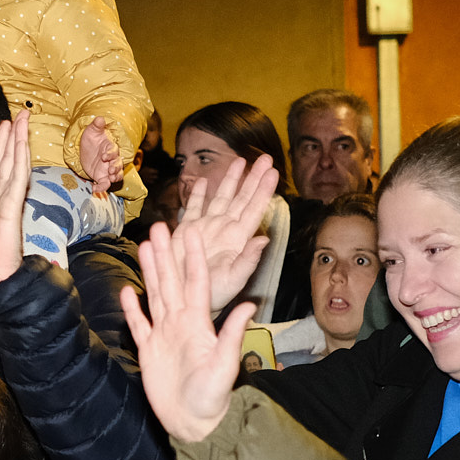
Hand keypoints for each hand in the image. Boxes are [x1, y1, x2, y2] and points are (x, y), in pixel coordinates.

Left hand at [0, 110, 31, 289]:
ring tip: (22, 119)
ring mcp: (9, 200)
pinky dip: (19, 160)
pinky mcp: (12, 207)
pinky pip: (17, 178)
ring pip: (15, 163)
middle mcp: (3, 196)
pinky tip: (22, 144)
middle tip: (19, 114)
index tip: (1, 129)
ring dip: (18, 140)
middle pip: (8, 159)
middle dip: (12, 136)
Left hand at [79, 117, 123, 196]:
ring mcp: (108, 169)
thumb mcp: (91, 131)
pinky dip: (101, 188)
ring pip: (116, 175)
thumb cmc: (91, 139)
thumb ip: (96, 126)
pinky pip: (105, 184)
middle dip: (115, 168)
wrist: (85, 150)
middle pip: (118, 164)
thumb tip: (99, 118)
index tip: (104, 156)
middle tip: (110, 170)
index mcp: (110, 147)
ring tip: (109, 179)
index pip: (114, 151)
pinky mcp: (102, 177)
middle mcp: (112, 160)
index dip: (111, 154)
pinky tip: (94, 189)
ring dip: (115, 178)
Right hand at [120, 223, 252, 441]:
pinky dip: (132, 309)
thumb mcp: (225, 363)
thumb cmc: (213, 397)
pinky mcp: (149, 351)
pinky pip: (139, 325)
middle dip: (165, 255)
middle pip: (172, 282)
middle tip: (159, 228)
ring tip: (143, 247)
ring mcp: (164, 335)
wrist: (194, 424)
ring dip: (150, 272)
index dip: (193, 258)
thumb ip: (232, 332)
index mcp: (199, 323)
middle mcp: (181, 324)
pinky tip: (127, 291)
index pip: (196, 283)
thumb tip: (248, 304)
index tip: (190, 233)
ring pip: (155, 296)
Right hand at [173, 154, 279, 311]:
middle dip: (253, 178)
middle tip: (264, 158)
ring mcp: (207, 229)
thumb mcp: (232, 279)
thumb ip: (248, 260)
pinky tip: (201, 182)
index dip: (263, 189)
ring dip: (230, 180)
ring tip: (238, 161)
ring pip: (221, 198)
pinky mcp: (188, 232)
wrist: (186, 300)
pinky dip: (197, 194)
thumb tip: (264, 239)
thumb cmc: (212, 295)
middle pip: (242, 198)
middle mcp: (224, 230)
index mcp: (236, 238)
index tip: (273, 171)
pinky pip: (195, 208)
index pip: (254, 208)